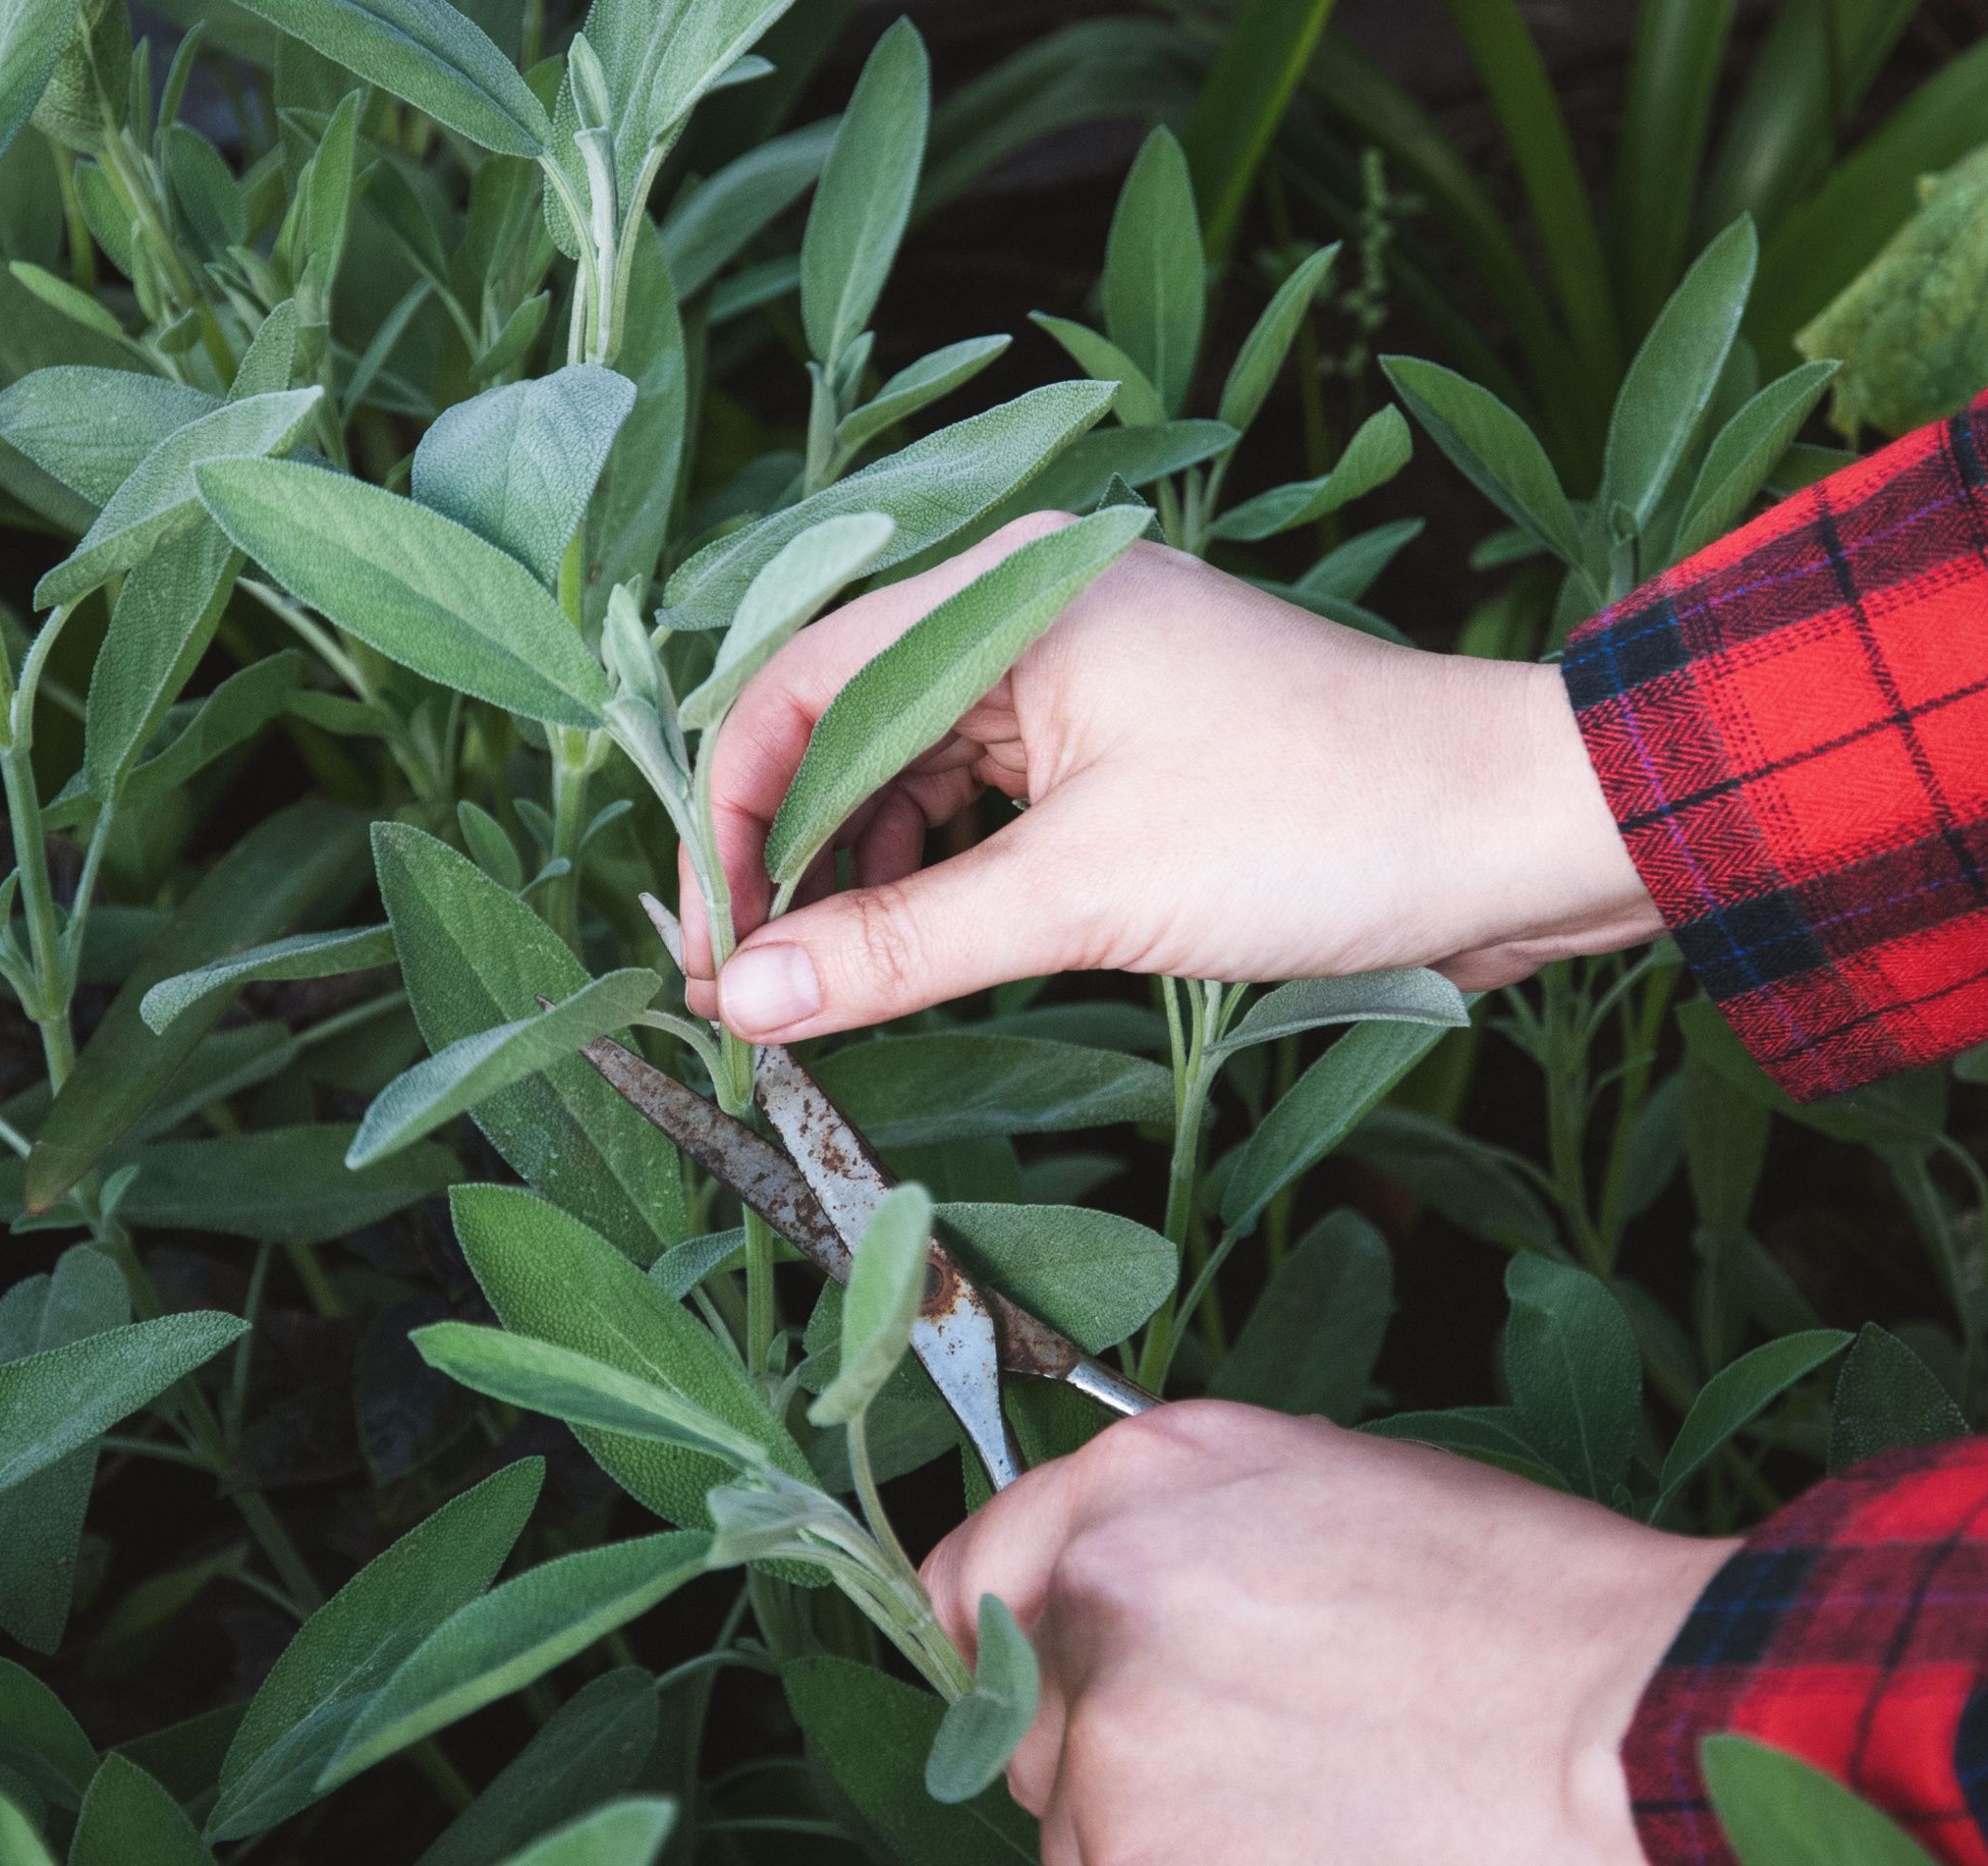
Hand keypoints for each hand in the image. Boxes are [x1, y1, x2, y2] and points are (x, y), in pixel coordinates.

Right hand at [680, 513, 1661, 1041]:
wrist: (1522, 832)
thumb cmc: (1323, 823)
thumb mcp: (1087, 892)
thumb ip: (903, 943)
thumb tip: (751, 1000)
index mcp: (1003, 596)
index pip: (797, 686)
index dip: (733, 818)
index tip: (710, 945)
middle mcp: (1023, 616)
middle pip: (843, 732)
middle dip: (788, 862)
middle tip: (751, 995)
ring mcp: (1074, 680)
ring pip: (911, 777)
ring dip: (861, 882)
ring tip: (822, 996)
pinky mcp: (1118, 747)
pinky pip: (984, 807)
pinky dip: (941, 881)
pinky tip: (913, 957)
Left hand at [918, 1402, 1736, 1865]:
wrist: (1638, 1731)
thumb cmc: (1520, 1607)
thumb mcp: (1321, 1484)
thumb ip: (1168, 1530)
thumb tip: (1086, 1594)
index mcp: (1142, 1482)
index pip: (968, 1581)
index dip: (1002, 1643)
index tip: (1049, 1687)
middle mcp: (1102, 1597)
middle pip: (1019, 1719)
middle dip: (1100, 1748)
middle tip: (1242, 1759)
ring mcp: (1121, 1750)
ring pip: (1079, 1829)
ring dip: (1156, 1835)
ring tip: (1308, 1813)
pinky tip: (1317, 1847)